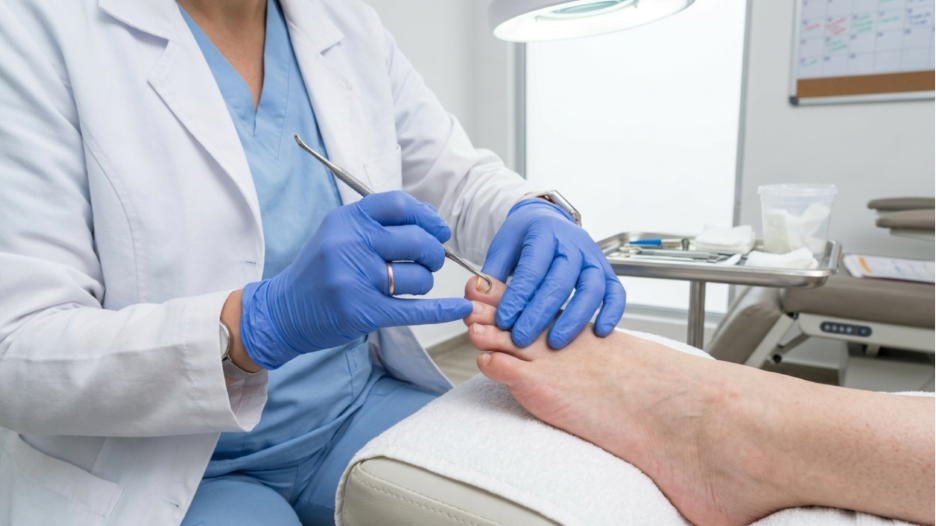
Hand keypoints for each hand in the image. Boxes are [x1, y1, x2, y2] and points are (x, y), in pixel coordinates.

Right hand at [240, 191, 472, 369]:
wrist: (283, 311)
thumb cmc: (319, 271)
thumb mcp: (339, 233)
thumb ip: (379, 222)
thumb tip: (430, 217)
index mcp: (347, 220)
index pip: (399, 205)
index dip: (427, 217)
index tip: (439, 230)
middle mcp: (350, 244)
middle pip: (416, 240)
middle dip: (434, 253)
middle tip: (430, 262)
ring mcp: (356, 279)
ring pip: (417, 277)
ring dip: (424, 283)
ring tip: (411, 286)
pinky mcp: (363, 311)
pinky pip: (414, 310)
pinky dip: (442, 310)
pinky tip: (460, 307)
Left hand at [481, 199, 625, 348]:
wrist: (548, 219)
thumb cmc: (525, 236)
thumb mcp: (503, 246)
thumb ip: (491, 271)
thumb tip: (477, 293)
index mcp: (544, 234)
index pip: (532, 269)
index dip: (518, 297)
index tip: (504, 320)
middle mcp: (573, 244)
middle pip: (560, 282)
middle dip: (540, 314)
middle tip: (522, 338)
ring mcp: (593, 257)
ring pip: (591, 289)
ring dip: (574, 319)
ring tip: (555, 342)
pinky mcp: (606, 271)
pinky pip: (616, 292)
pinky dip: (611, 312)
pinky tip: (599, 332)